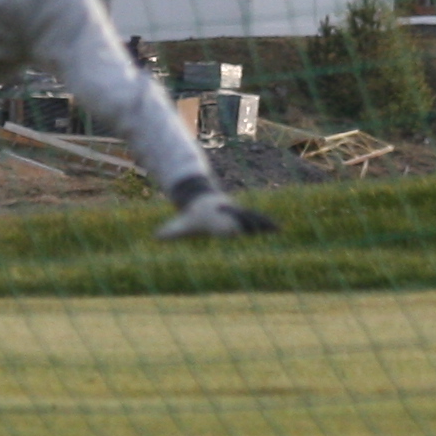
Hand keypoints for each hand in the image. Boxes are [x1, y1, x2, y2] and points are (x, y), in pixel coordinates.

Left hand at [156, 186, 277, 239]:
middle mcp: (230, 217)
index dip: (233, 231)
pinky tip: (279, 230)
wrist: (198, 197)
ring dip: (265, 225)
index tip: (239, 234)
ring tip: (280, 231)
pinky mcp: (243, 215)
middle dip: (254, 227)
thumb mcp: (180, 225)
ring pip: (253, 219)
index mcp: (217, 222)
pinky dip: (267, 224)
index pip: (227, 228)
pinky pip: (258, 220)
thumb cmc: (191, 216)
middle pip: (243, 222)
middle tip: (268, 232)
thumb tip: (155, 237)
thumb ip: (169, 232)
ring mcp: (238, 214)